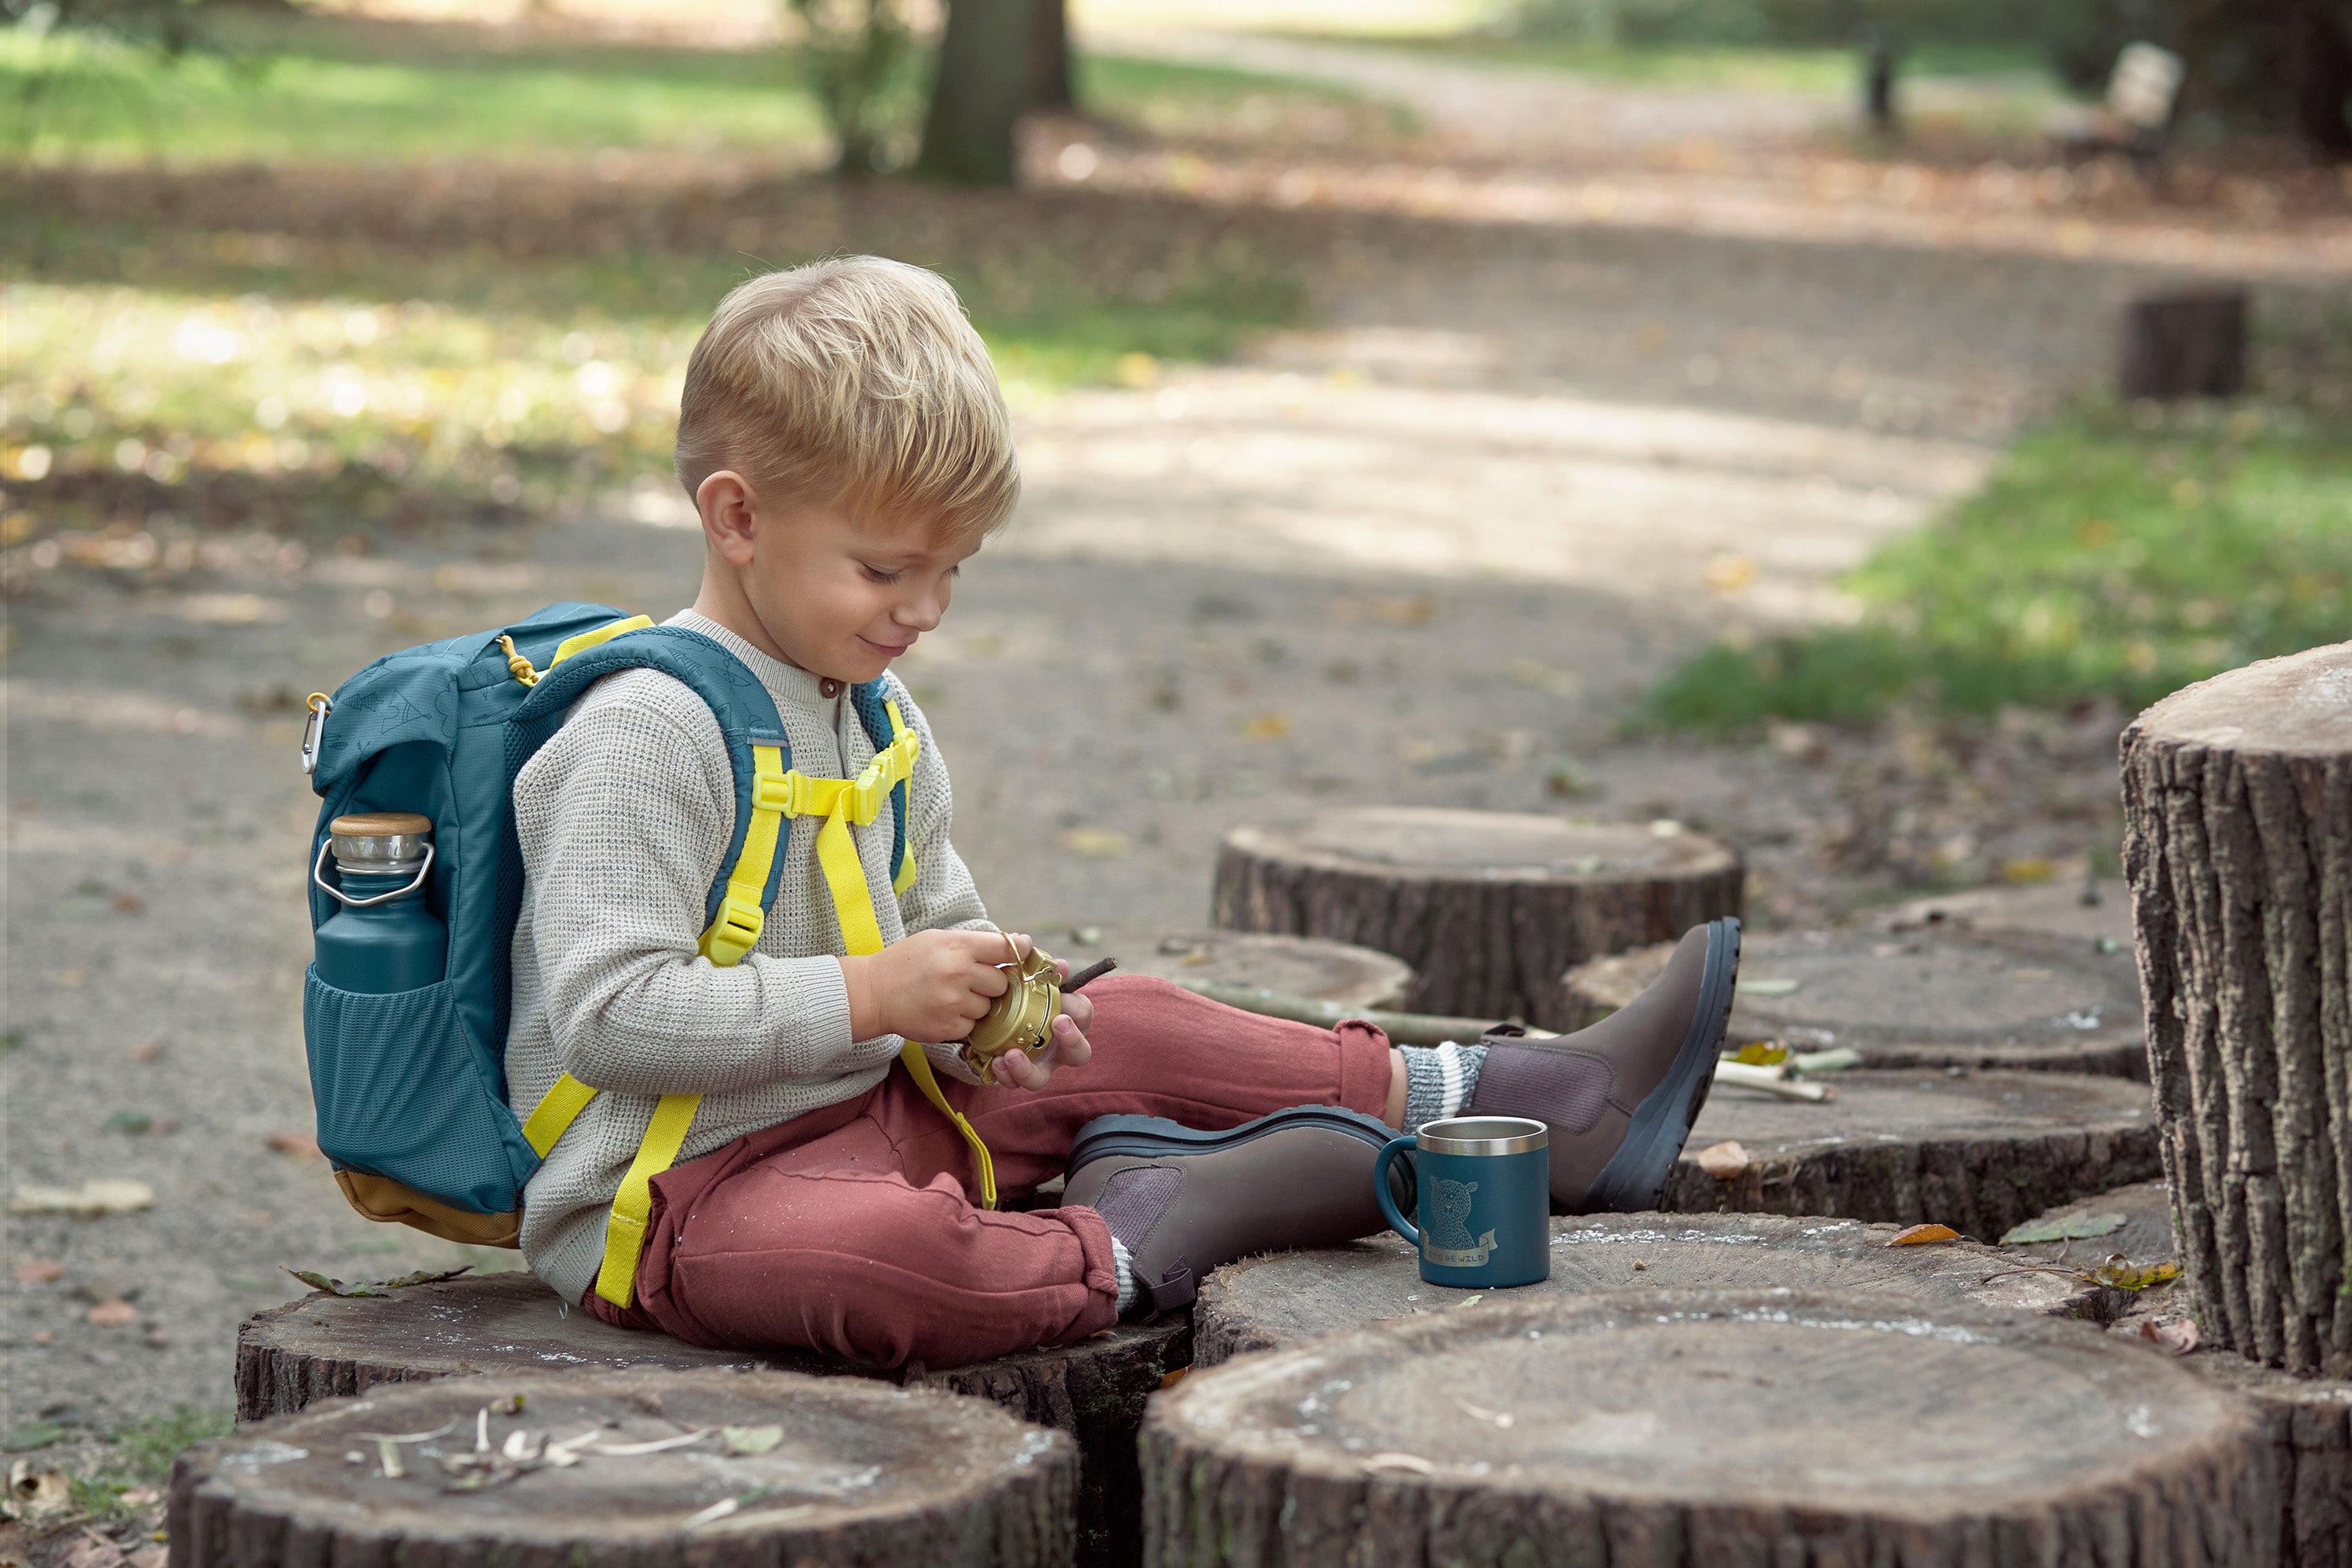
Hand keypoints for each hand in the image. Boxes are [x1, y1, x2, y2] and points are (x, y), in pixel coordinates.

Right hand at [840, 929, 1016, 1043]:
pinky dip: (963, 1021)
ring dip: (977, 1005)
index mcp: (957, 947)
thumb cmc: (906, 962)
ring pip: (989, 1007)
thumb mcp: (938, 940)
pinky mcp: (947, 1028)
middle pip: (1001, 982)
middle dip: (990, 983)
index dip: (1019, 951)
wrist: (872, 993)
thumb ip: (976, 942)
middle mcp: (958, 973)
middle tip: (969, 981)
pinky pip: (973, 1026)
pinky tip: (943, 1011)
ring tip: (951, 997)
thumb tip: (1019, 943)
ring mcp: (953, 1003)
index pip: (1005, 948)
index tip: (1023, 952)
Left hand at [987, 963, 1093, 1090]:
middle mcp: (1058, 1048)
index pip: (1084, 1015)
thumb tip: (1061, 965)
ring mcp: (1038, 1065)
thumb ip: (1045, 975)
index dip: (1080, 1012)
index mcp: (1068, 1021)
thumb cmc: (1020, 999)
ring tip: (1011, 1055)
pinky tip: (996, 1061)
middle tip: (1058, 1024)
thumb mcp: (1030, 984)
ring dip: (1028, 1069)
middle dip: (1073, 1041)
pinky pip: (1013, 1082)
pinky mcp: (1014, 1075)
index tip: (1065, 1010)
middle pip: (1079, 1055)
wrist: (991, 1018)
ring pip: (1040, 1078)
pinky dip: (1005, 1075)